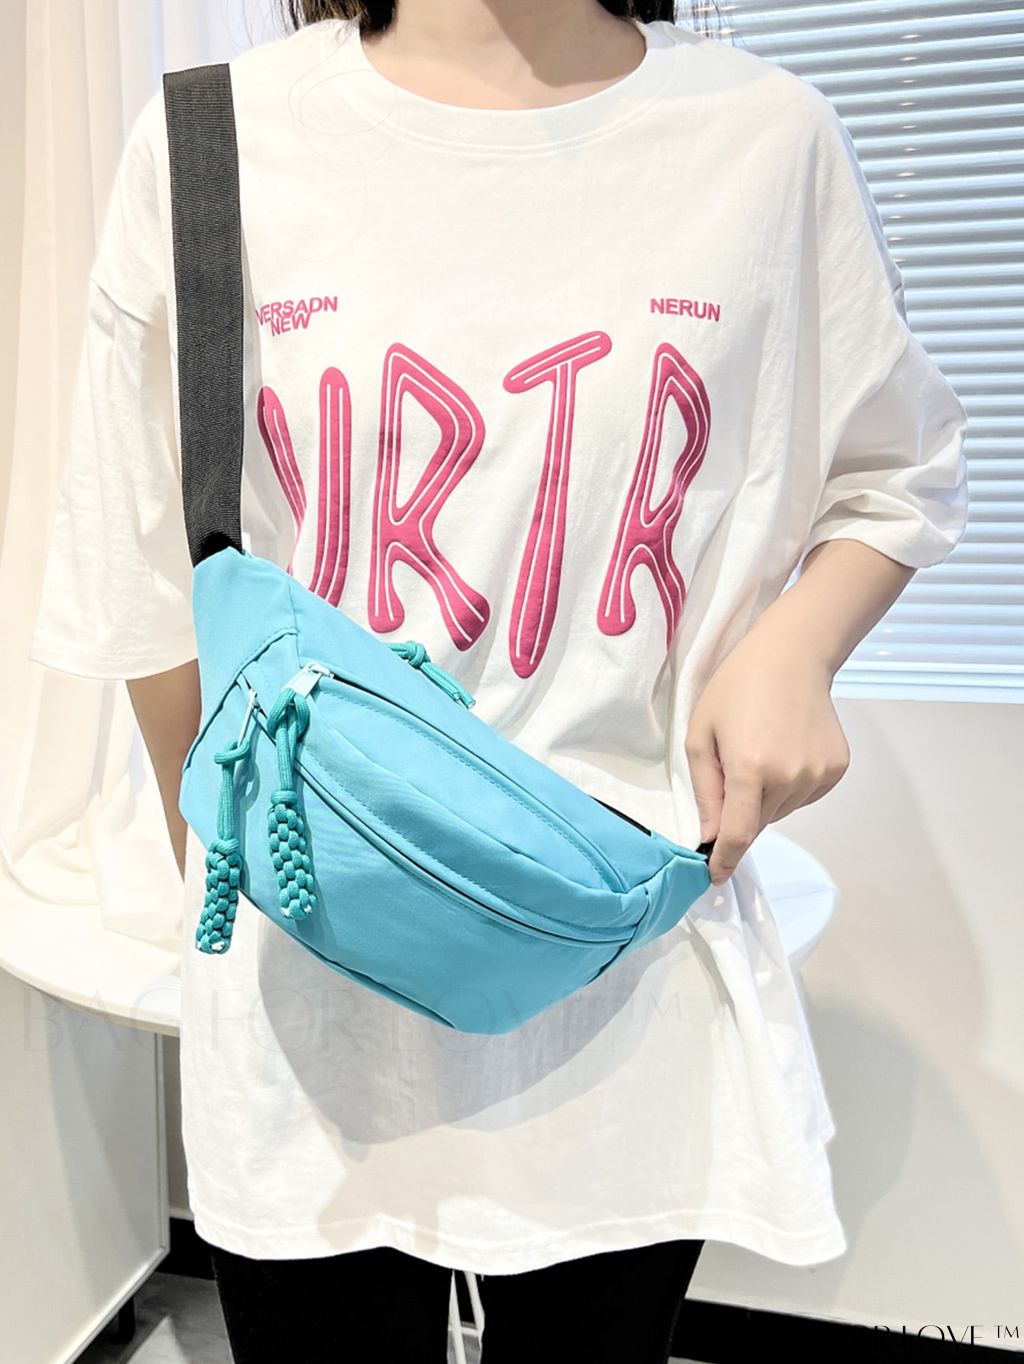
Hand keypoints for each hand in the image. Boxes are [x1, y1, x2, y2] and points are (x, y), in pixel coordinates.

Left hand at [684, 632, 850, 884]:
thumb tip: (710, 836)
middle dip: (740, 813)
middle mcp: (788, 778)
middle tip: (734, 770)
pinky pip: (804, 797)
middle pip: (759, 822)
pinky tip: (785, 750)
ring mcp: (818, 775)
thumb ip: (704, 790)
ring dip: (765, 799)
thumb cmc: (736, 688)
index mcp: (750, 769)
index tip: (715, 878)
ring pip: (782, 811)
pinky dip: (789, 786)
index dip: (725, 860)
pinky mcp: (836, 770)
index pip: (738, 834)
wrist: (792, 656)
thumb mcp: (701, 734)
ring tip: (762, 752)